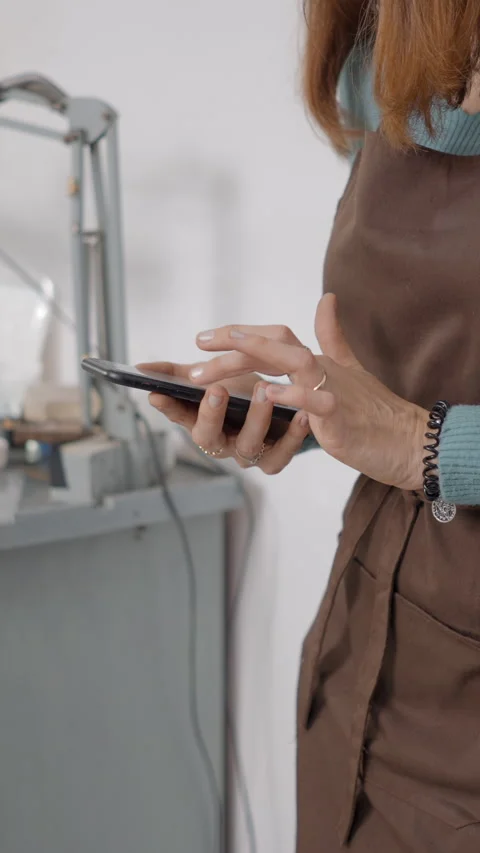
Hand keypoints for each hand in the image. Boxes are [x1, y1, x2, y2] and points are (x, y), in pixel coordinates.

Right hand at [140, 361, 310, 472]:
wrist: (281, 405)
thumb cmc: (239, 392)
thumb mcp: (209, 378)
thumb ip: (176, 374)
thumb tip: (140, 368)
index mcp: (201, 422)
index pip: (179, 417)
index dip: (170, 407)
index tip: (159, 393)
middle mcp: (222, 441)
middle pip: (209, 437)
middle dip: (210, 414)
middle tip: (216, 389)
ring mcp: (248, 453)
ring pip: (248, 445)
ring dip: (255, 418)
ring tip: (264, 389)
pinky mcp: (275, 458)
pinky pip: (282, 455)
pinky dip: (292, 436)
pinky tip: (300, 414)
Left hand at [189, 294, 427, 490]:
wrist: (408, 441)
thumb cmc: (374, 411)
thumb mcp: (347, 370)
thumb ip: (332, 336)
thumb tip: (328, 299)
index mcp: (317, 360)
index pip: (273, 337)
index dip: (238, 335)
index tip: (203, 340)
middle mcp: (322, 368)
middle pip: (275, 344)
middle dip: (233, 345)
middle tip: (196, 352)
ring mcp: (332, 390)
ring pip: (293, 362)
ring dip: (255, 356)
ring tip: (221, 356)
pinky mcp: (340, 417)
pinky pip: (316, 402)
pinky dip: (293, 395)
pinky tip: (267, 394)